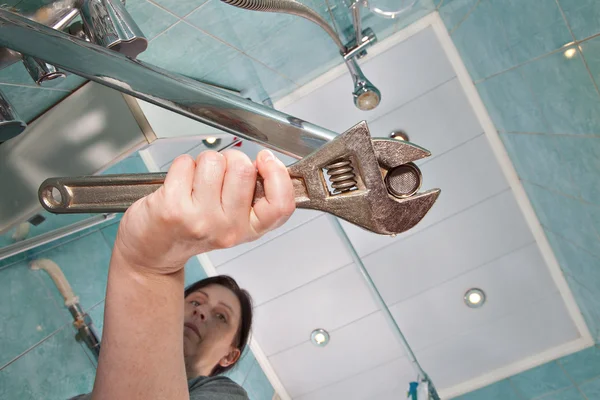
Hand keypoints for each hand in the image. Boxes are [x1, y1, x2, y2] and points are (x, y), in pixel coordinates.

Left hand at [114, 149, 294, 273]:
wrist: (152, 251)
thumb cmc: (191, 230)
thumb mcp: (232, 221)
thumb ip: (252, 196)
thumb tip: (266, 161)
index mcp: (248, 230)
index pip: (281, 205)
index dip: (278, 174)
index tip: (265, 161)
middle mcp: (227, 227)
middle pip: (244, 168)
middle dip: (230, 160)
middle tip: (217, 176)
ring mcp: (201, 218)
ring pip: (214, 160)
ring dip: (203, 163)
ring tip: (195, 183)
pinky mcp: (173, 207)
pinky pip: (186, 163)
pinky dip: (181, 167)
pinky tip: (178, 185)